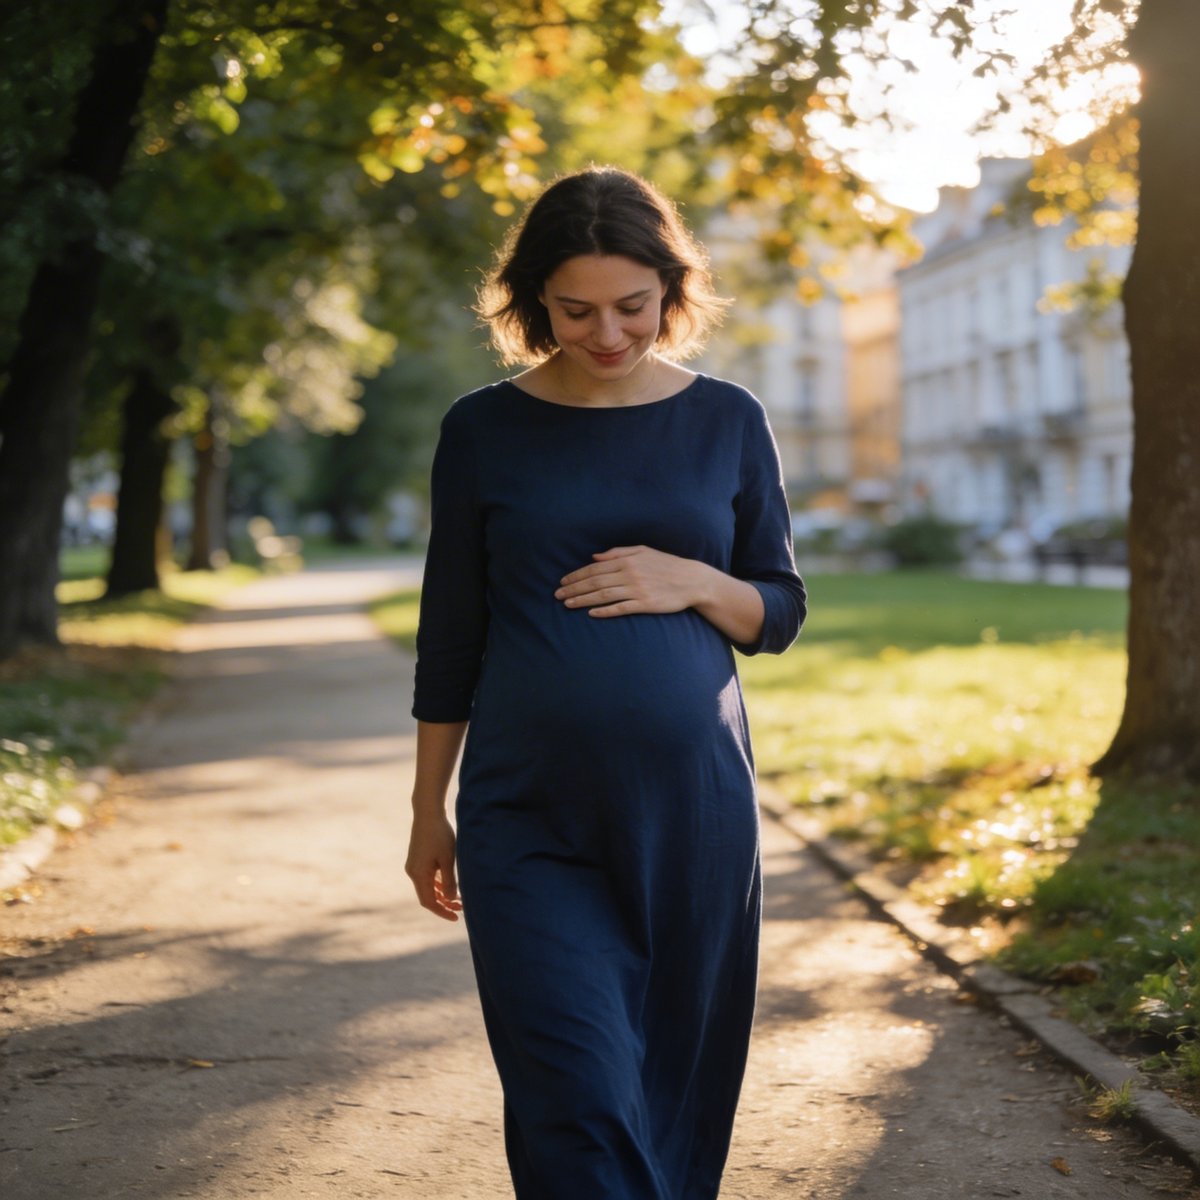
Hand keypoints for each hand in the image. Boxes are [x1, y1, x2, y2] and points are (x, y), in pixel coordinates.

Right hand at [405, 812, 461, 921]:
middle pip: (427, 896)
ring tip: (459, 898)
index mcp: (418, 874)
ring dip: (442, 894)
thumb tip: (451, 900)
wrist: (428, 813)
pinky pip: (428, 877)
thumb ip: (449, 881)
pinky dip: (438, 883)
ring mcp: (414, 865)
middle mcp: (413, 871)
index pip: (428, 902)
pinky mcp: (418, 859)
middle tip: (461, 908)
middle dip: (444, 904)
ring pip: (428, 886)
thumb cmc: (440, 835)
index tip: (456, 917)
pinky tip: (451, 884)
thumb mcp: (447, 859)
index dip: (442, 911)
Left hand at [555, 545, 706, 617]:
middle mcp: (630, 574)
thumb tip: (595, 556)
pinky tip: (592, 614)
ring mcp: (637, 590)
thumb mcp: (643, 551)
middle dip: (574, 588)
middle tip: (557, 595)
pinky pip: (621, 608)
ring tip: (568, 604)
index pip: (595, 567)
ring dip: (583, 600)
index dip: (576, 575)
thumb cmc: (666, 564)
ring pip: (603, 595)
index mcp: (627, 560)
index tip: (562, 581)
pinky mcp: (645, 604)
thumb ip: (618, 552)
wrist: (692, 580)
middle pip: (595, 581)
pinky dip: (605, 611)